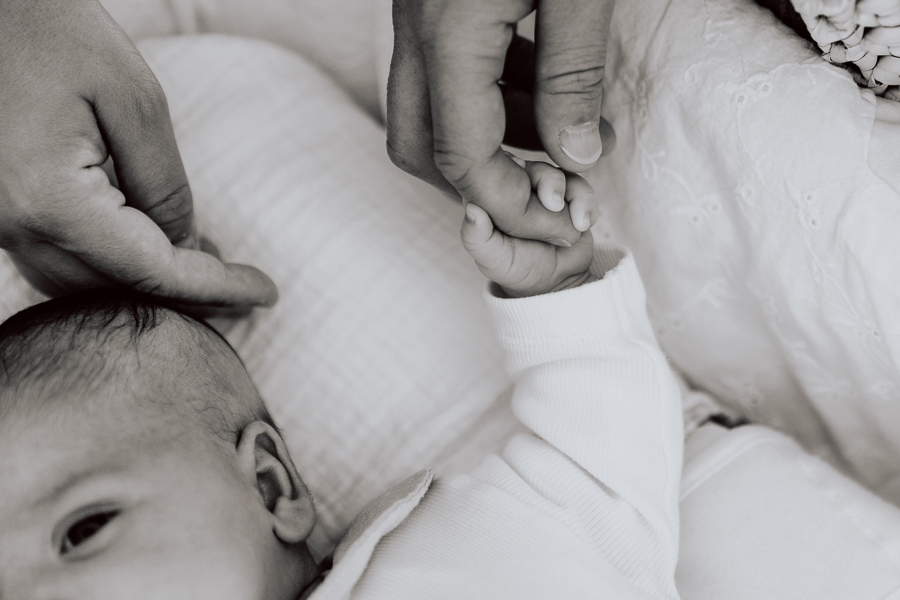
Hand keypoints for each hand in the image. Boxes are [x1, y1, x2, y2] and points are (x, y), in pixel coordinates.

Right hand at [0, 0, 276, 311]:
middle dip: (188, 297)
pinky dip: (110, 269)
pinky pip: (58, 262)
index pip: (154, 272)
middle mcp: (15, 225)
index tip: (266, 291)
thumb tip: (187, 246)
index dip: (217, 287)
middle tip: (245, 290)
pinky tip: (151, 250)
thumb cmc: (58, 32)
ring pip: (83, 287)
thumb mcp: (135, 101)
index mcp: (51, 200)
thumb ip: (165, 185)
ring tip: (207, 271)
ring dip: (147, 289)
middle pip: (118, 292)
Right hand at [387, 0, 615, 247]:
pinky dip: (492, 98)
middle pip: (420, 146)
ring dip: (497, 139)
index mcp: (449, 35)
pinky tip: (550, 89)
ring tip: (579, 137)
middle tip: (549, 198)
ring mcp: (418, 14)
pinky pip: (447, 69)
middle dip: (483, 188)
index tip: (565, 220)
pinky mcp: (434, 1)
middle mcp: (417, 30)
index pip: (461, 158)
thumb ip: (573, 73)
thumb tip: (575, 154)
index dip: (514, 206)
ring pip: (431, 108)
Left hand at [460, 161, 595, 297]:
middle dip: (549, 181)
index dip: (512, 174)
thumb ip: (476, 237)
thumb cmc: (516, 269)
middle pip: (535, 168)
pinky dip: (587, 204)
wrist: (554, 286)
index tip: (521, 188)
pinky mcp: (573, 201)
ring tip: (578, 223)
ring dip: (574, 194)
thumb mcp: (492, 259)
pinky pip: (583, 190)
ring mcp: (548, 194)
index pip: (499, 172)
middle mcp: (521, 189)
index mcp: (496, 198)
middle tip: (554, 204)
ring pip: (562, 176)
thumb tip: (471, 209)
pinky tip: (583, 225)